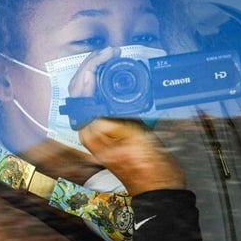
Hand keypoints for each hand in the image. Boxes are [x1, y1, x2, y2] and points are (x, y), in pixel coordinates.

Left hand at [68, 47, 184, 193]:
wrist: (161, 188)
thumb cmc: (148, 165)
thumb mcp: (130, 133)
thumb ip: (110, 110)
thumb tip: (94, 85)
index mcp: (90, 129)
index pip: (79, 91)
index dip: (90, 68)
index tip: (108, 55)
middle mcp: (91, 129)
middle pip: (82, 90)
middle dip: (93, 67)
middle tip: (111, 52)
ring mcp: (102, 130)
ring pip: (92, 95)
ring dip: (99, 74)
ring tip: (112, 59)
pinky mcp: (115, 130)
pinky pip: (106, 102)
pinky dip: (111, 87)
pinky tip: (120, 78)